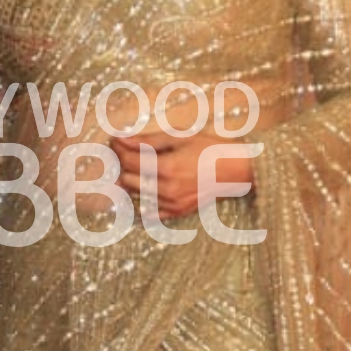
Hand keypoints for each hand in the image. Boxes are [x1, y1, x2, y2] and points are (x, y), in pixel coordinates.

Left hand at [110, 130, 254, 219]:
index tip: (114, 141)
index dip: (117, 149)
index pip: (128, 161)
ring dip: (132, 181)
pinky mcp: (176, 213)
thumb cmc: (210, 149)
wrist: (236, 170)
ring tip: (139, 167)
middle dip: (122, 165)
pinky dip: (142, 201)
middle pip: (127, 180)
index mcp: (165, 168)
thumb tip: (121, 139)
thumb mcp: (180, 137)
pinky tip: (147, 188)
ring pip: (135, 196)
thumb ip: (148, 141)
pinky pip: (148, 213)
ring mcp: (170, 204)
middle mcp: (165, 190)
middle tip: (125, 153)